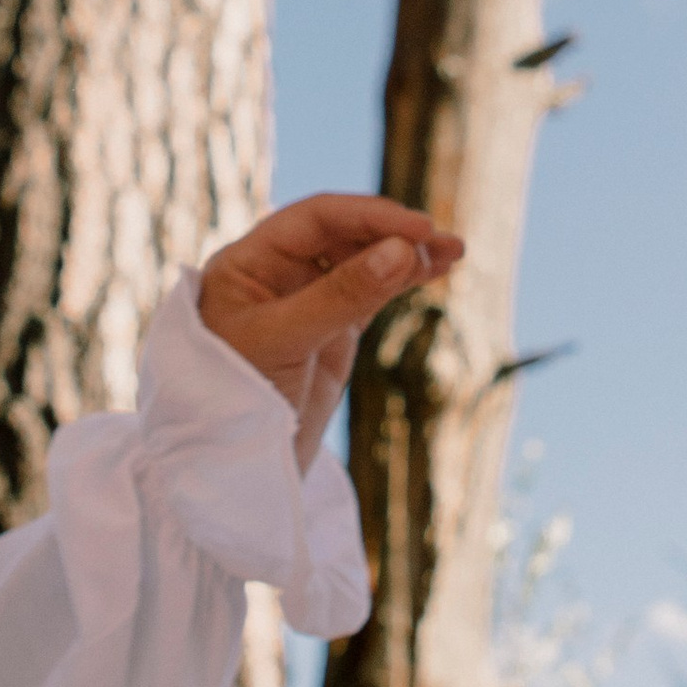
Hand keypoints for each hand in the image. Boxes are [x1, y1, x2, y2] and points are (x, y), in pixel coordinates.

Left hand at [196, 194, 461, 466]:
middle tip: (440, 242)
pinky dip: (403, 282)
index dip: (368, 217)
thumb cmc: (233, 396)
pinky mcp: (331, 333)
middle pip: (345, 234)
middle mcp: (277, 273)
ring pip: (364, 263)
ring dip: (407, 254)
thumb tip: (402, 251)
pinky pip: (372, 295)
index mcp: (250, 262)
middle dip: (393, 233)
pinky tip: (435, 269)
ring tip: (454, 250)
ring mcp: (307, 302)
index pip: (315, 219)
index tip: (418, 228)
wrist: (232, 469)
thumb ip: (340, 295)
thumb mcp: (283, 340)